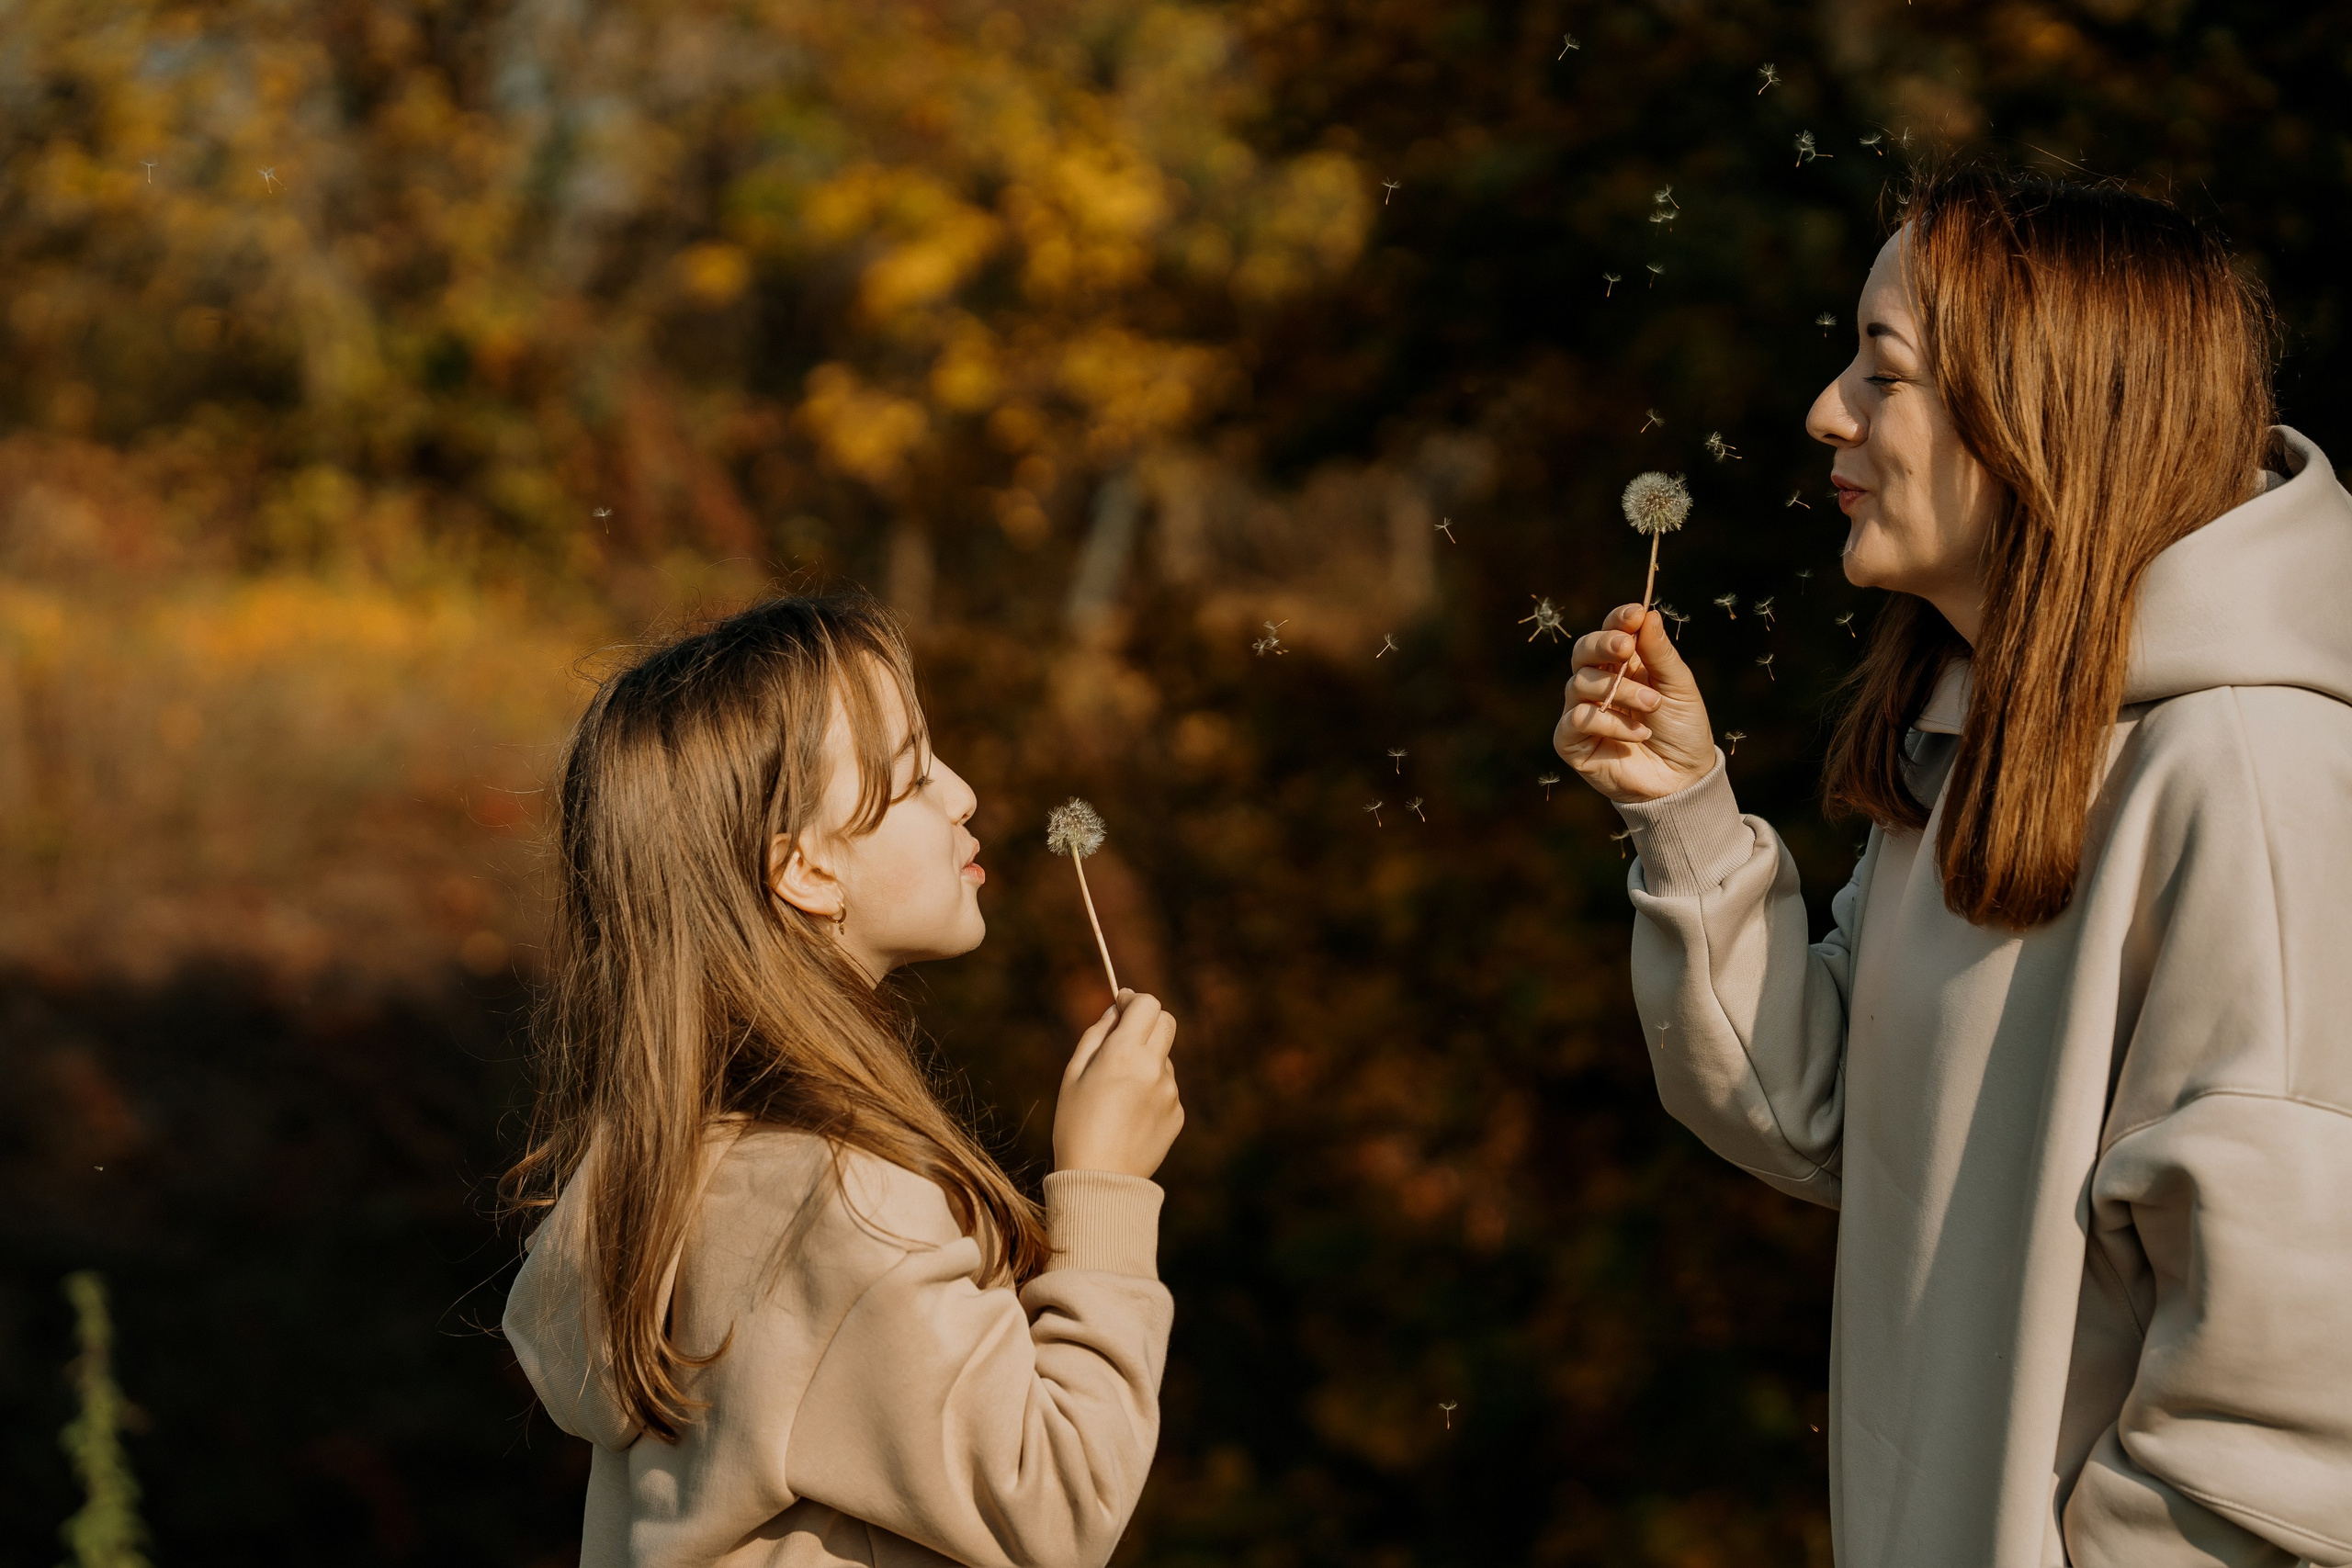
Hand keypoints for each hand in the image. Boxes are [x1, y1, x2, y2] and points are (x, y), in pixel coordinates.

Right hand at [1052, 991, 1183, 1178]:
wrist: (1099, 1179)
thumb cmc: (1076, 1124)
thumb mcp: (1074, 1073)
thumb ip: (1097, 1034)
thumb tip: (1117, 1010)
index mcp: (1125, 1053)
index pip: (1148, 1004)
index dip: (1134, 1000)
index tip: (1122, 1005)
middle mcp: (1155, 1068)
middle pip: (1166, 1022)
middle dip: (1148, 1021)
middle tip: (1125, 1038)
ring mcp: (1170, 1092)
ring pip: (1164, 1058)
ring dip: (1147, 1061)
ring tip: (1117, 1095)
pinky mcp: (1177, 1114)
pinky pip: (1166, 1089)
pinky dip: (1151, 1091)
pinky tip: (1129, 1115)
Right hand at [1553, 603, 1717, 802]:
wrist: (1683, 780)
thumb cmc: (1682, 730)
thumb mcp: (1679, 688)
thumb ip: (1660, 654)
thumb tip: (1647, 614)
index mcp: (1623, 665)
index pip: (1609, 632)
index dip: (1617, 620)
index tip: (1635, 614)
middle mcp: (1597, 684)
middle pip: (1582, 651)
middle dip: (1603, 644)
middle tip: (1627, 648)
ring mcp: (1582, 712)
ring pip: (1580, 683)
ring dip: (1620, 691)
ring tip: (1653, 706)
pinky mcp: (1572, 742)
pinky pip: (1577, 720)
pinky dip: (1609, 722)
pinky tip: (1638, 734)